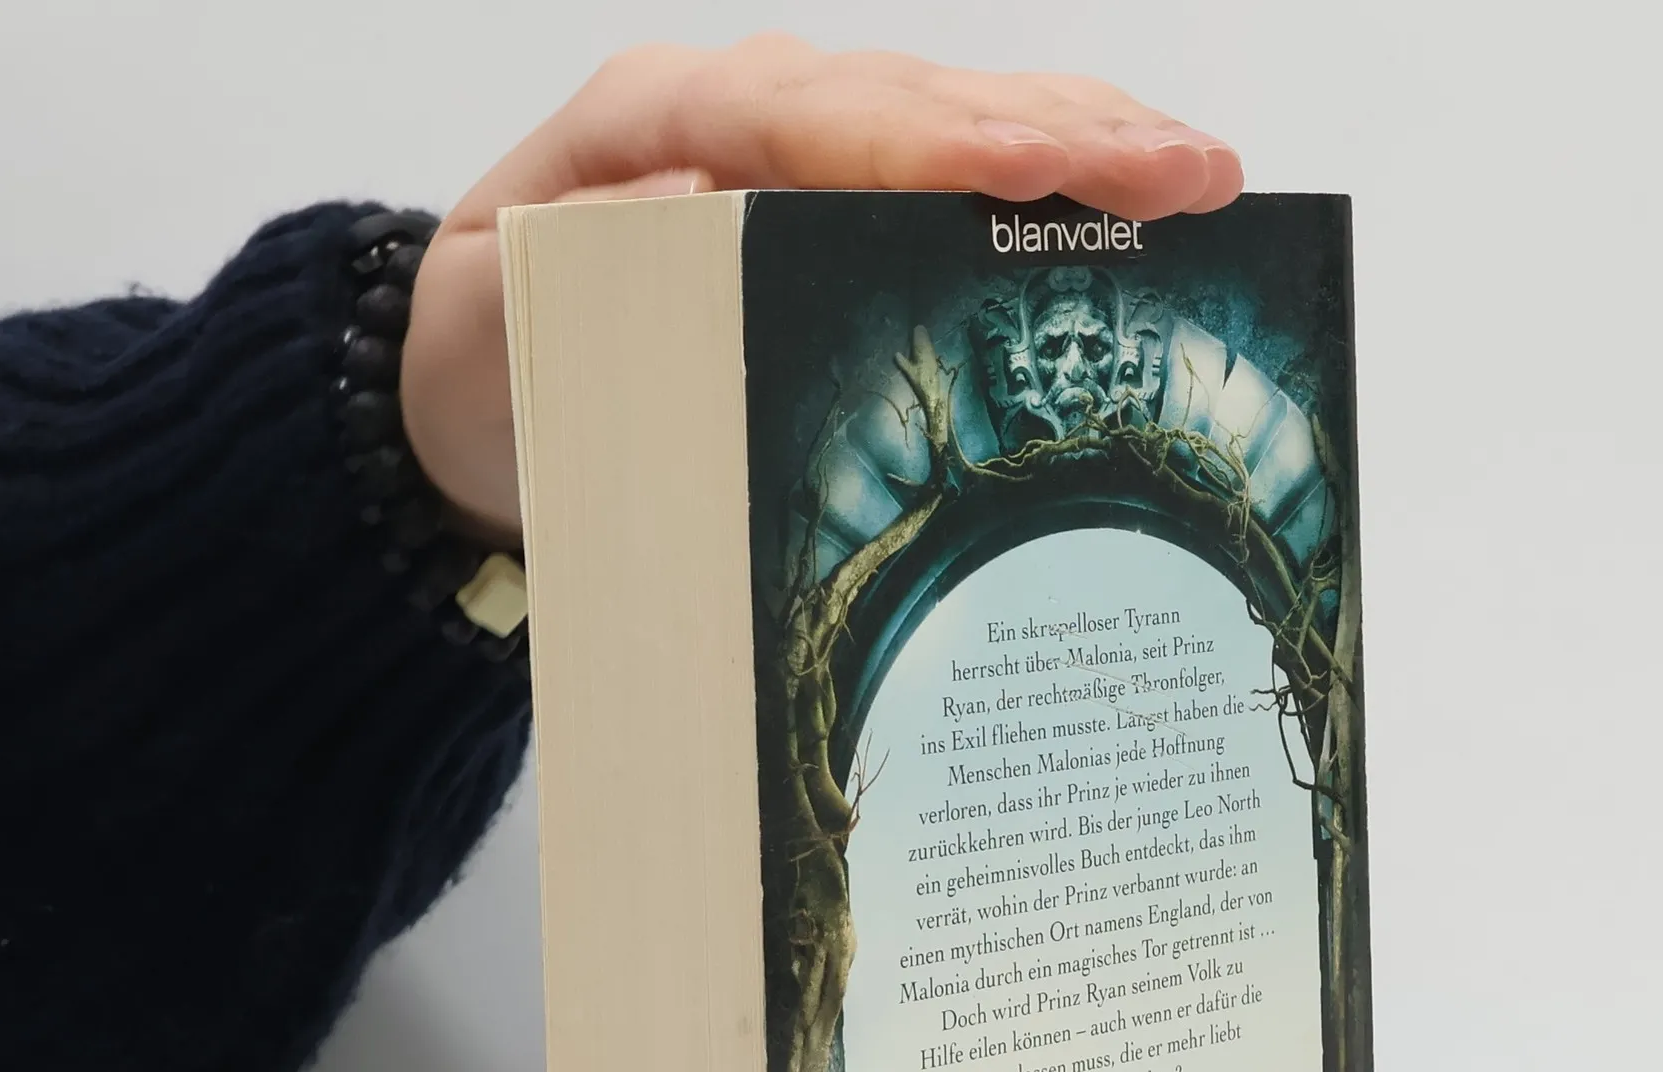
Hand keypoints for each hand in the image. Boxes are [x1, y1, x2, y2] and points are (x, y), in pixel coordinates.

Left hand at [400, 36, 1242, 544]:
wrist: (465, 380)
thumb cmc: (486, 359)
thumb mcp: (497, 331)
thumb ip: (588, 285)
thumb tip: (722, 245)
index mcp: (652, 127)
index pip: (811, 117)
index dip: (930, 141)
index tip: (1031, 167)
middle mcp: (734, 112)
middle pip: (912, 99)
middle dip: (1056, 130)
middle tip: (1189, 173)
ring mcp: (786, 141)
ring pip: (949, 111)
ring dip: (1079, 135)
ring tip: (1197, 172)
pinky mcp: (821, 188)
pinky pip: (943, 160)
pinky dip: (1039, 167)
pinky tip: (1123, 184)